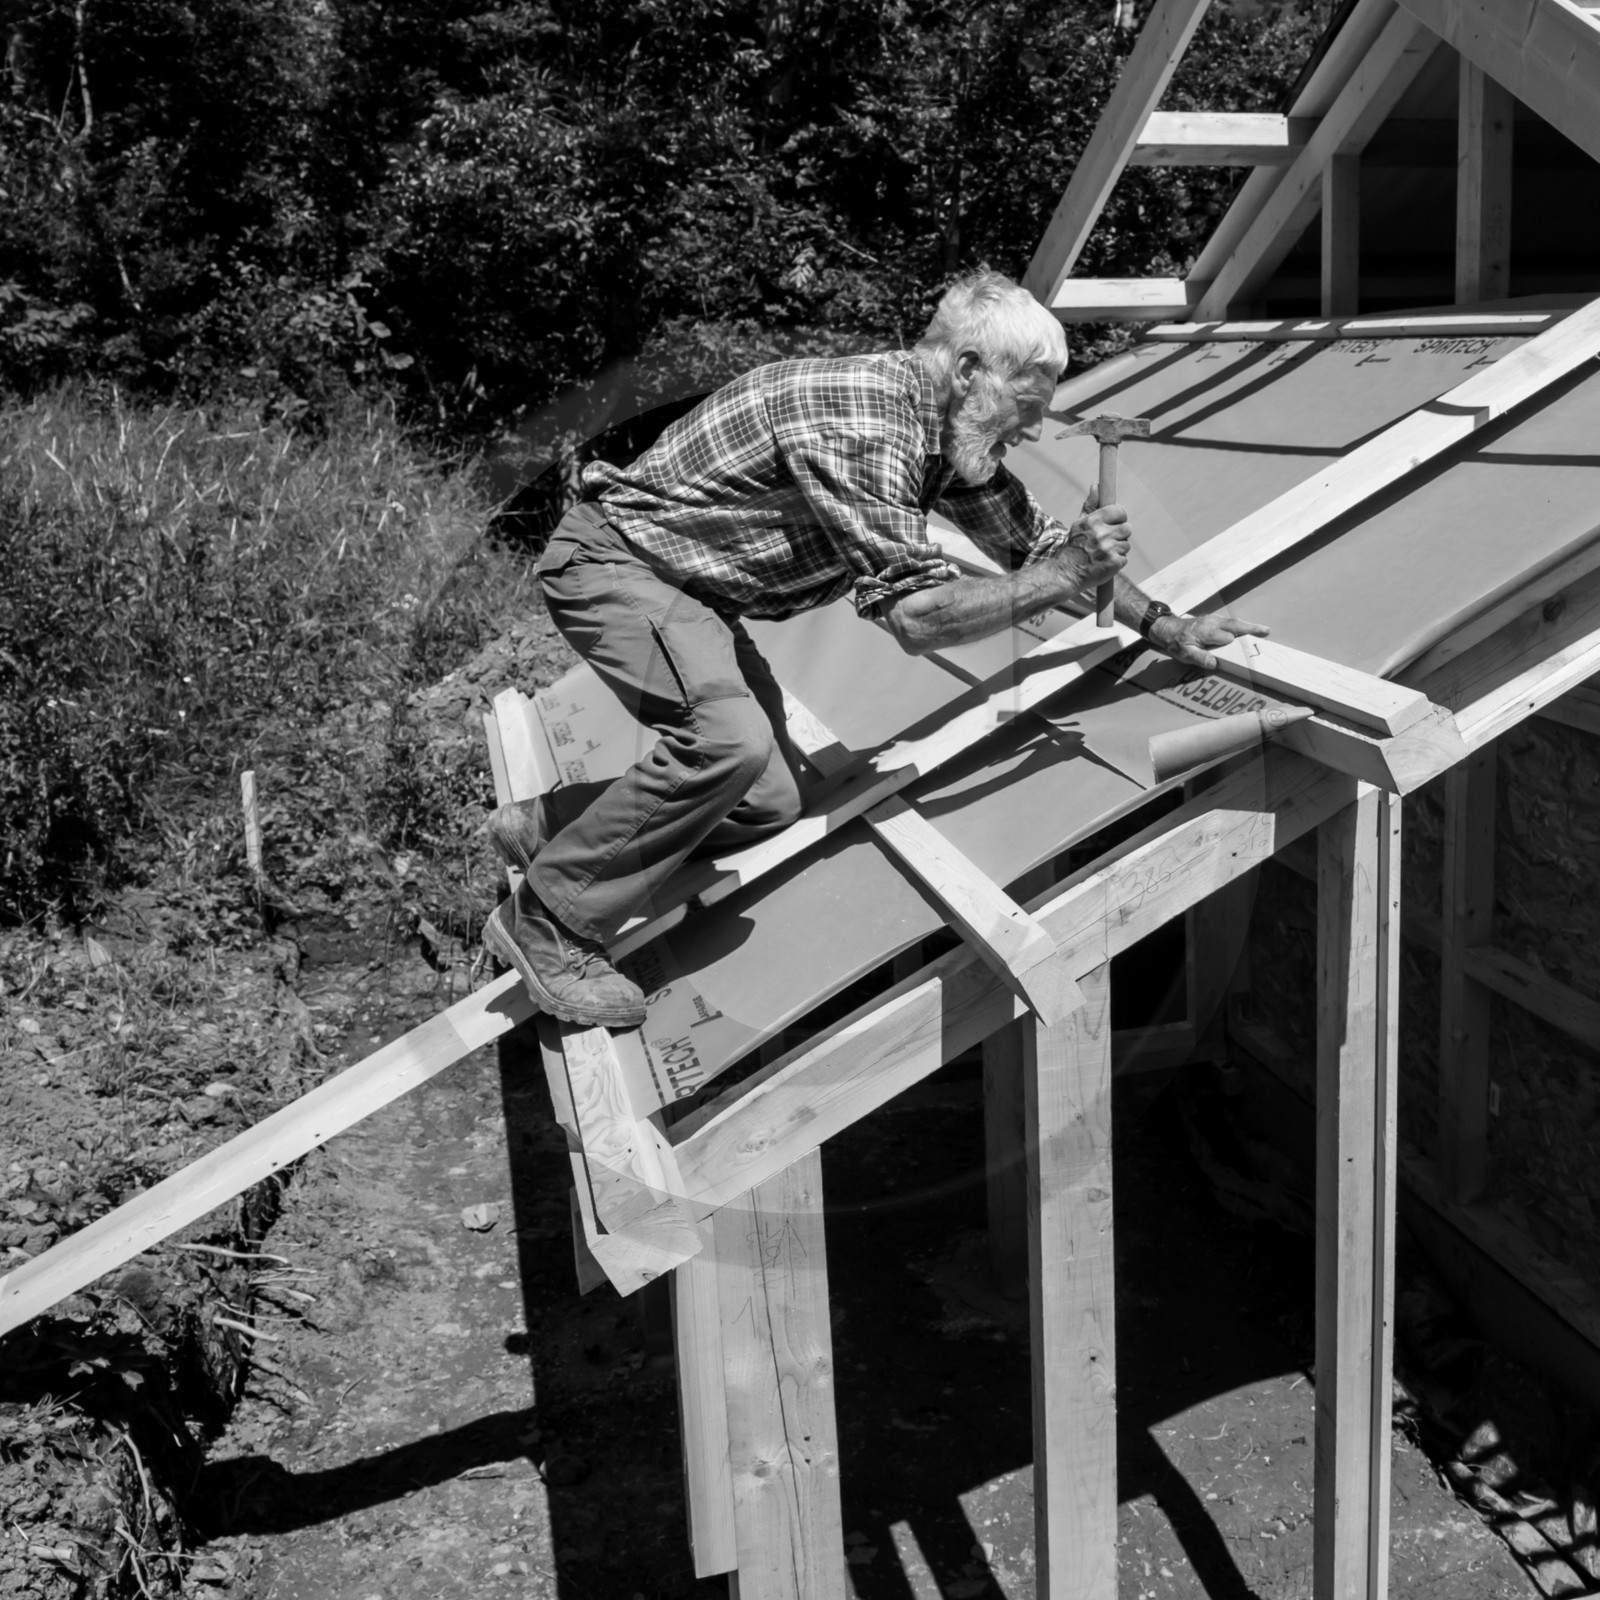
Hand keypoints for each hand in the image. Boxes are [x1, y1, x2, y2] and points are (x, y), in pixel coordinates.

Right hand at [1060, 500, 1129, 587]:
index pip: (1120, 511)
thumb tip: (1096, 484)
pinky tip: (1104, 563)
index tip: (1115, 523)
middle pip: (1127, 528)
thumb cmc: (1074, 548)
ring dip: (1118, 549)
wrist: (1066, 574)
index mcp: (1093, 521)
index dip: (1119, 518)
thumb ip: (1091, 505)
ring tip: (1103, 554)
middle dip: (1120, 535)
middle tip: (1107, 542)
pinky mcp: (1114, 563)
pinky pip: (1124, 558)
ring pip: (1126, 544)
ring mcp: (1108, 549)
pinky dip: (1117, 562)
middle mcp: (1101, 534)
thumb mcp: (1080, 524)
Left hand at [1151, 612, 1269, 671]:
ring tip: (1263, 631)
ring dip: (1248, 626)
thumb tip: (1215, 663)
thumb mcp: (1184, 654)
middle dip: (1251, 628)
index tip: (1247, 649)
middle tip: (1266, 631)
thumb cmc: (1176, 642)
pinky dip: (1241, 625)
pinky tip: (1248, 629)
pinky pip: (1230, 622)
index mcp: (1206, 632)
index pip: (1225, 636)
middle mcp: (1212, 623)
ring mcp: (1213, 619)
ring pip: (1234, 622)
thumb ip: (1199, 658)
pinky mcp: (1214, 620)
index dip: (1233, 642)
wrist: (1167, 628)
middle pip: (1235, 624)